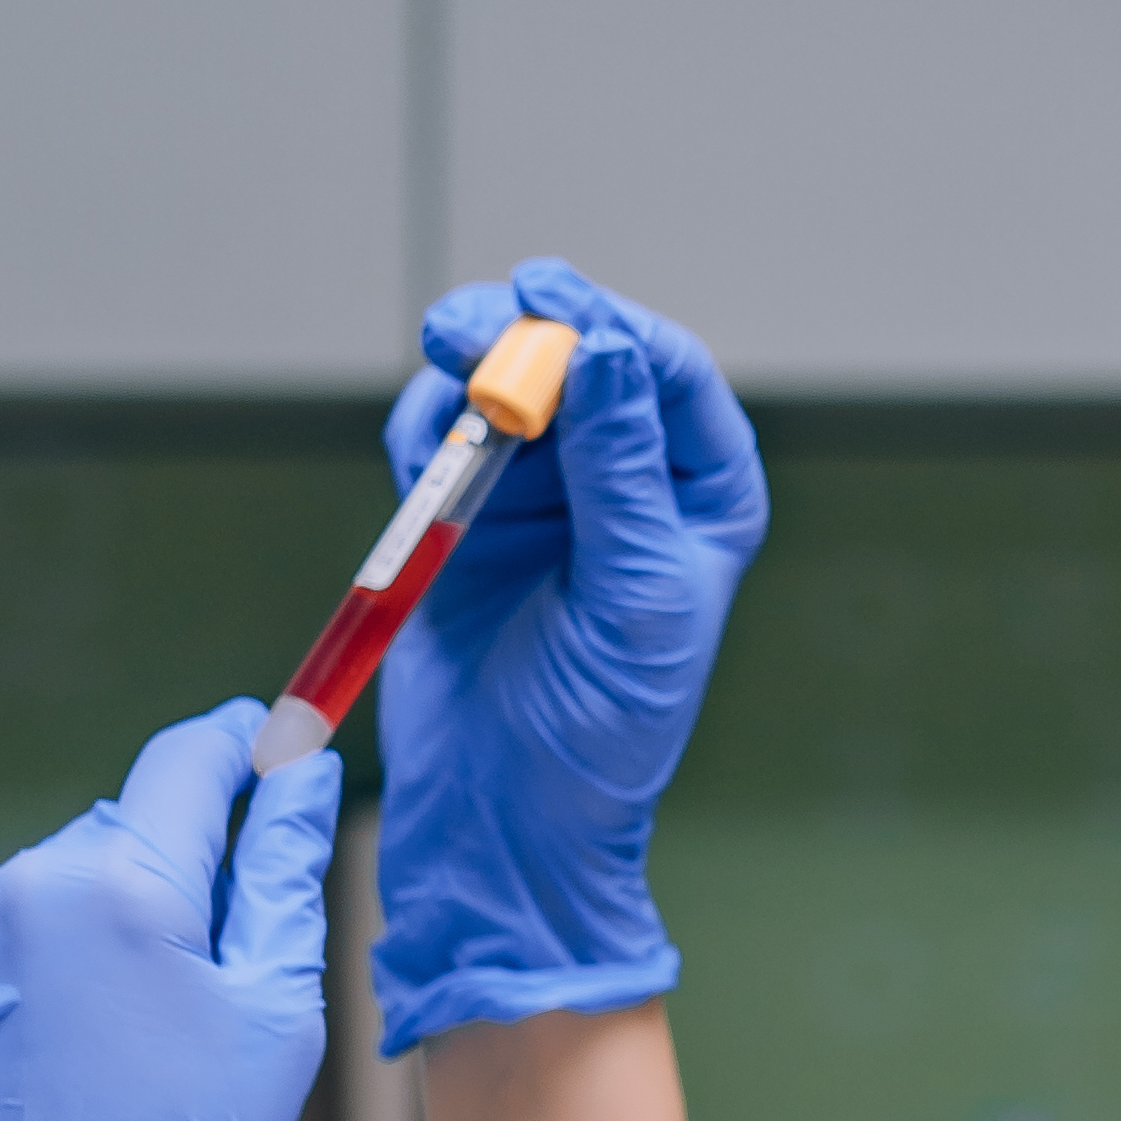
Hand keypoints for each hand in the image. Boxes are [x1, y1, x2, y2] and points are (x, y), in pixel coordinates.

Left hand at [0, 703, 337, 1120]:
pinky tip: (27, 1050)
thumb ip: (283, 873)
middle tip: (176, 982)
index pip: (187, 759)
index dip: (237, 744)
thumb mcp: (275, 1015)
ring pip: (38, 884)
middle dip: (155, 877)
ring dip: (73, 927)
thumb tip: (301, 768)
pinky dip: (1, 970)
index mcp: (131, 887)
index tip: (261, 744)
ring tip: (92, 1042)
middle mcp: (23, 884)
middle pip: (113, 829)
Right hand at [366, 260, 767, 1051]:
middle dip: (521, 333)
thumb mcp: (630, 596)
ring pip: (503, 385)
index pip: (664, 372)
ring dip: (464, 370)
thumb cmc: (599, 727)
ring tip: (436, 385)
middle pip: (577, 359)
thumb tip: (608, 350)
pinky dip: (423, 431)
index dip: (607, 329)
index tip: (547, 305)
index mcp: (701, 494)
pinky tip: (419, 463)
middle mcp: (629, 479)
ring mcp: (547, 493)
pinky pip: (440, 437)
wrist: (504, 815)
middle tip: (458, 329)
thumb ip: (620, 471)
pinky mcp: (470, 517)